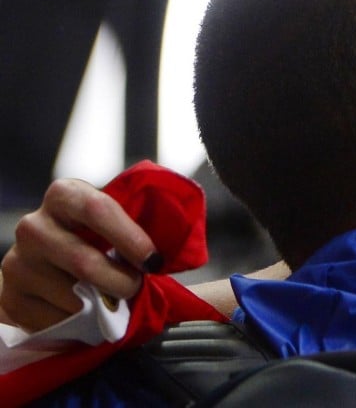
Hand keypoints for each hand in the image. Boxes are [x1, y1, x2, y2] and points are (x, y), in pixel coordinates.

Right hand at [0, 177, 157, 330]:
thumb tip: (176, 251)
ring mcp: (16, 263)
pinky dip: (80, 323)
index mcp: (65, 195)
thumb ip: (137, 225)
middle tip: (136, 287)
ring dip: (101, 305)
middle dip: (120, 281)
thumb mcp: (112, 221)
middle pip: (83, 261)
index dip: (130, 237)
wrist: (46, 263)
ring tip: (110, 299)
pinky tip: (85, 311)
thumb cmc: (94, 237)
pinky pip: (55, 321)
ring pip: (71, 296)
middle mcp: (33, 225)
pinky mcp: (9, 299)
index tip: (153, 261)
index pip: (97, 209)